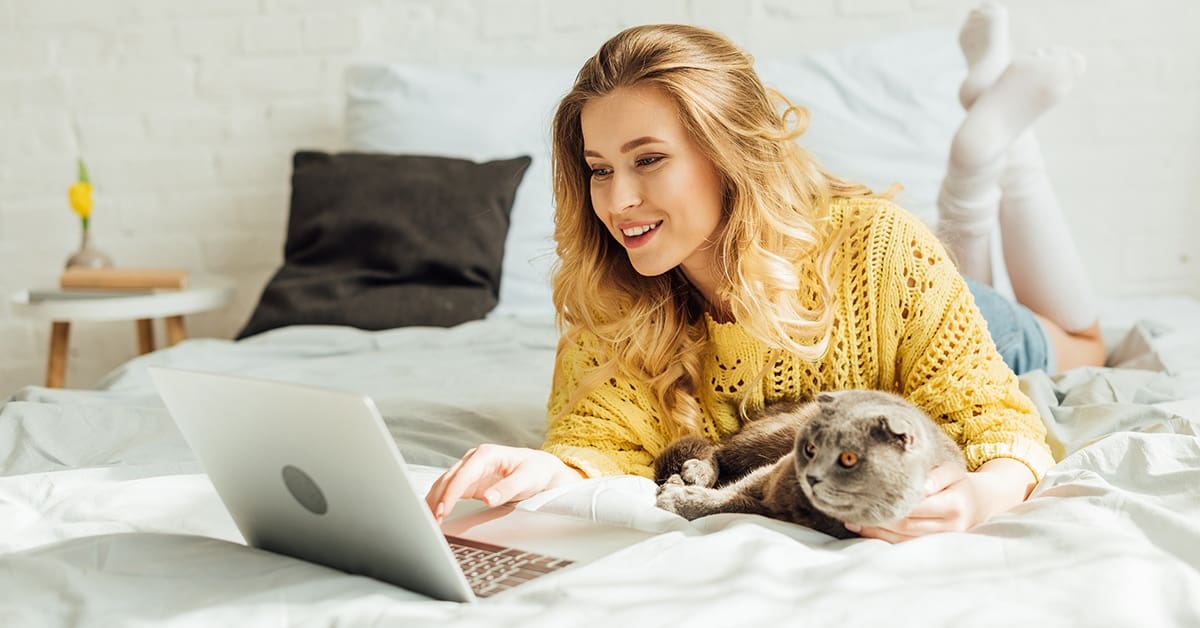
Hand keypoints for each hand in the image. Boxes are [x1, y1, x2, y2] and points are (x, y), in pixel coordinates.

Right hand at [424, 444, 584, 522]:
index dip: (451, 493)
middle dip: (437, 499)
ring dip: (434, 501)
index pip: (463, 474)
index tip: (443, 510)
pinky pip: (449, 490)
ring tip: (429, 521)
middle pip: (448, 478)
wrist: (540, 469)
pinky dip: (439, 501)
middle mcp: (474, 459)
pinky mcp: (469, 482)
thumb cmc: (535, 470)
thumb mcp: (526, 479)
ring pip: (444, 484)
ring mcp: (470, 470)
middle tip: (432, 521)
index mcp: (486, 454)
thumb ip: (507, 488)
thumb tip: (488, 498)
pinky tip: (433, 514)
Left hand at [846, 458, 1035, 542]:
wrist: (980, 504)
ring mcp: (942, 540)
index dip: (890, 506)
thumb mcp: (953, 471)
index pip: (915, 508)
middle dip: (878, 520)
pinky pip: (905, 545)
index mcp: (954, 505)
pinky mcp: (934, 546)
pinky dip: (884, 539)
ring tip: (853, 521)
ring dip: (876, 532)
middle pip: (906, 526)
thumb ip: (937, 475)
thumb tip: (922, 486)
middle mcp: (950, 526)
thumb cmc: (959, 483)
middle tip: (852, 511)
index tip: (867, 498)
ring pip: (903, 539)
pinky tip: (865, 530)